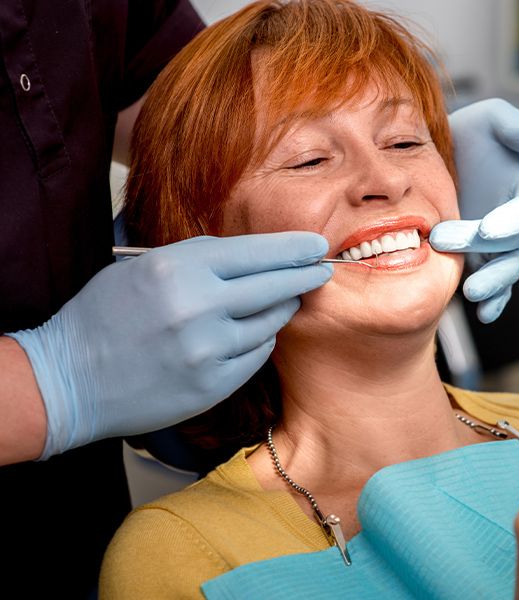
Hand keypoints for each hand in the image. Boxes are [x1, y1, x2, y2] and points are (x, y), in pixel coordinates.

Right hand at [10, 232, 331, 458]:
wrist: (69, 380)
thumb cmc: (105, 316)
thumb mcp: (144, 268)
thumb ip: (199, 259)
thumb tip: (255, 256)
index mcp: (178, 268)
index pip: (256, 252)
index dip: (293, 248)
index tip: (316, 245)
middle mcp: (198, 306)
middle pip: (275, 285)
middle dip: (305, 275)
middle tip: (322, 269)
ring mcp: (208, 349)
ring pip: (271, 322)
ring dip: (281, 309)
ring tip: (283, 301)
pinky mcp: (213, 384)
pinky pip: (257, 354)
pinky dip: (259, 341)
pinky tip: (252, 334)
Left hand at [429, 98, 518, 322]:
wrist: (444, 157)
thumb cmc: (474, 133)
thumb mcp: (492, 117)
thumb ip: (516, 127)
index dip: (512, 222)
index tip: (488, 230)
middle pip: (513, 244)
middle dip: (485, 250)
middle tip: (444, 242)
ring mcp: (507, 244)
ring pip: (507, 270)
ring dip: (493, 284)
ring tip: (472, 294)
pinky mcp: (487, 259)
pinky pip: (497, 284)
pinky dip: (494, 302)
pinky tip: (483, 314)